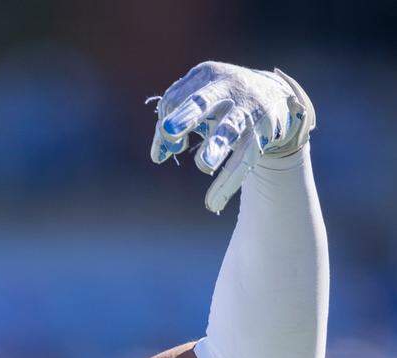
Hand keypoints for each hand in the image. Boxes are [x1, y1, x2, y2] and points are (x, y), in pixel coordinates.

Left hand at [150, 61, 315, 211]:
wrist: (277, 95)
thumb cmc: (224, 99)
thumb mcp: (199, 103)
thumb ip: (173, 124)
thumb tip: (158, 156)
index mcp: (206, 76)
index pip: (175, 99)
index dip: (166, 124)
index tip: (171, 141)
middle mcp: (228, 88)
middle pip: (203, 102)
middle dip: (186, 115)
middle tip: (170, 130)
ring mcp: (248, 110)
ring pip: (229, 129)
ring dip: (215, 146)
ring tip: (204, 165)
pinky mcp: (263, 132)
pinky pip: (244, 159)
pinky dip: (228, 182)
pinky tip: (213, 203)